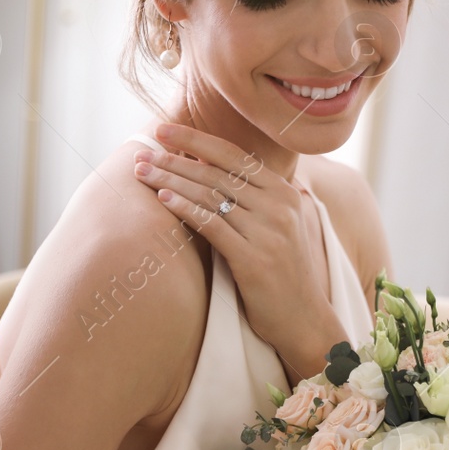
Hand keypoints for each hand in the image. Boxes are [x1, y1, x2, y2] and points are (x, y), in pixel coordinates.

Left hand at [132, 122, 346, 383]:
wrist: (305, 320)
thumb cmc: (283, 273)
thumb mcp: (277, 225)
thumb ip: (254, 196)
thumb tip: (210, 165)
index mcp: (285, 192)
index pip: (233, 155)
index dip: (196, 139)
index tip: (164, 129)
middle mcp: (279, 206)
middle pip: (217, 173)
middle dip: (176, 159)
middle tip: (144, 153)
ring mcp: (269, 232)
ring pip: (211, 195)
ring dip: (172, 180)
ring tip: (143, 173)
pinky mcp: (254, 259)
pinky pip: (213, 225)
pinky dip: (186, 208)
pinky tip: (164, 198)